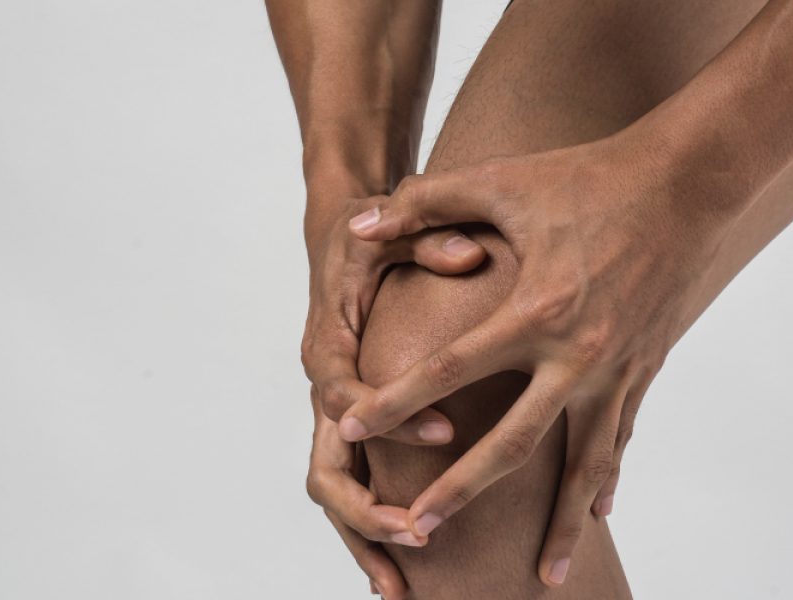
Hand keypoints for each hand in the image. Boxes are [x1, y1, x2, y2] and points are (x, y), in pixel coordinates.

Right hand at [300, 179, 488, 595]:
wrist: (340, 240)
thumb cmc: (369, 237)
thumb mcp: (392, 227)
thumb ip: (428, 240)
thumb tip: (470, 258)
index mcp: (327, 344)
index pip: (345, 395)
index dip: (392, 418)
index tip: (449, 433)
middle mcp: (323, 390)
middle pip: (325, 468)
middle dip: (366, 511)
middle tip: (419, 535)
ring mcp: (331, 417)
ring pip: (333, 493)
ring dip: (363, 541)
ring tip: (402, 590)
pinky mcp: (350, 429)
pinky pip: (352, 487)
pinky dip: (369, 529)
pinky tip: (404, 570)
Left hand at [333, 136, 740, 584]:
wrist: (689, 182)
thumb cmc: (589, 177)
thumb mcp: (502, 182)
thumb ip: (425, 202)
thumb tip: (359, 221)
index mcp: (534, 312)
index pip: (445, 371)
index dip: (392, 401)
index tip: (348, 431)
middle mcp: (576, 355)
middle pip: (510, 444)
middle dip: (460, 492)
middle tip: (417, 533)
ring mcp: (616, 369)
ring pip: (583, 465)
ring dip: (562, 523)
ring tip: (544, 576)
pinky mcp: (645, 368)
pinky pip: (622, 437)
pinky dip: (607, 478)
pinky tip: (601, 512)